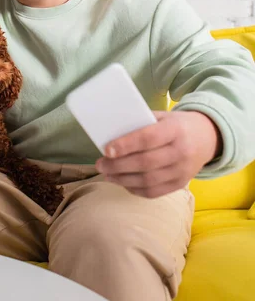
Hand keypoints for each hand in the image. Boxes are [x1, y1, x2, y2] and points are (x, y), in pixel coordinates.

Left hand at [96, 111, 222, 197]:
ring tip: (107, 174)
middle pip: (145, 163)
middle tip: (100, 164)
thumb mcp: (163, 116)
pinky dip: (135, 189)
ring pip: (148, 180)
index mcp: (176, 130)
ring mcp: (182, 171)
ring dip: (123, 179)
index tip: (106, 149)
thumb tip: (112, 134)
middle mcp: (181, 152)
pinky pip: (154, 192)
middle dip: (118, 166)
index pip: (148, 138)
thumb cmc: (177, 124)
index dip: (126, 145)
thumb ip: (141, 124)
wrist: (208, 137)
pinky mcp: (181, 184)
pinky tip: (123, 182)